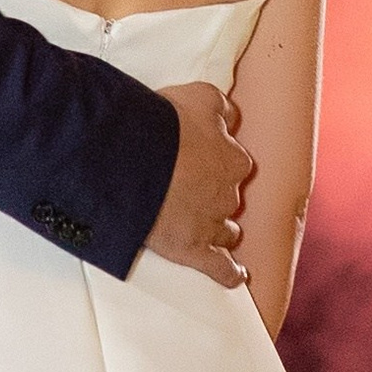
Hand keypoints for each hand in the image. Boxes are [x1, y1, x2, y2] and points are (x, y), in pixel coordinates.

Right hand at [146, 80, 252, 287]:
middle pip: (230, 197)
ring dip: (222, 231)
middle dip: (217, 196)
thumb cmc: (165, 123)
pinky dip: (229, 273)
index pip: (236, 162)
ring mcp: (213, 224)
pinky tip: (236, 276)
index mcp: (233, 158)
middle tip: (192, 189)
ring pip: (228, 232)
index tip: (203, 161)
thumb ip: (222, 106)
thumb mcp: (200, 96)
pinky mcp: (194, 249)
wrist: (134, 159)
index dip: (219, 162)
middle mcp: (229, 193)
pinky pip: (221, 268)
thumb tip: (233, 113)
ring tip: (209, 230)